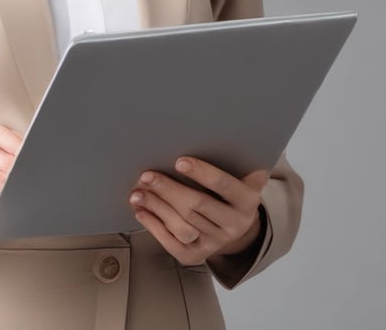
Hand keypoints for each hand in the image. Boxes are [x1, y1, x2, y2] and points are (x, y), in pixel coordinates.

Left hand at [128, 157, 268, 266]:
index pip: (224, 185)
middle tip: (146, 175)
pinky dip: (154, 227)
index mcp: (247, 200)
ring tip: (137, 193)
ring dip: (157, 208)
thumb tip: (219, 129)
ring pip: (182, 226)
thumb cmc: (229, 188)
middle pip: (197, 206)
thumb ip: (235, 158)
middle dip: (168, 189)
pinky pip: (173, 244)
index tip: (178, 161)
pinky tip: (141, 211)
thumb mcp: (240, 174)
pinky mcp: (197, 256)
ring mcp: (216, 243)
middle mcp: (235, 225)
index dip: (202, 172)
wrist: (234, 225)